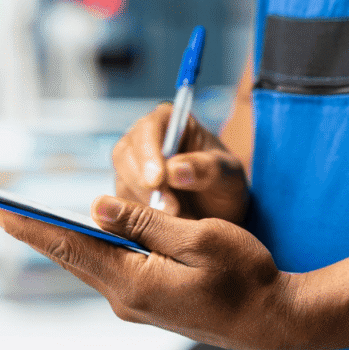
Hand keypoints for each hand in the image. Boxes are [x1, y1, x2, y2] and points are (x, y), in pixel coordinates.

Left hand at [0, 196, 301, 349]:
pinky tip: (74, 235)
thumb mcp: (200, 239)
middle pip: (71, 256)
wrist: (273, 320)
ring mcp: (135, 305)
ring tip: (24, 219)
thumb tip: (98, 206)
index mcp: (136, 282)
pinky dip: (86, 249)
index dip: (31, 226)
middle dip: (32, 231)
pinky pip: (106, 270)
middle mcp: (126, 299)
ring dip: (57, 240)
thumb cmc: (247, 275)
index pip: (71, 246)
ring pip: (87, 263)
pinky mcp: (146, 302)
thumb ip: (146, 222)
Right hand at [112, 103, 247, 221]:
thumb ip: (206, 169)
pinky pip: (120, 203)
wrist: (219, 211)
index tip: (157, 181)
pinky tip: (161, 228)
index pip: (149, 128)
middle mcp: (145, 139)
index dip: (149, 153)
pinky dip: (137, 217)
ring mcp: (132, 166)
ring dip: (142, 203)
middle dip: (143, 183)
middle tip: (170, 209)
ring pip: (121, 180)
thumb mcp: (228, 176)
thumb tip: (174, 170)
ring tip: (174, 219)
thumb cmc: (225, 184)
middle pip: (126, 154)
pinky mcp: (126, 192)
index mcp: (170, 121)